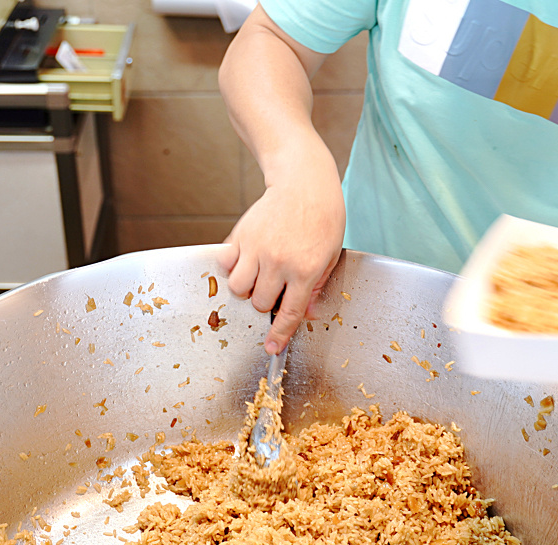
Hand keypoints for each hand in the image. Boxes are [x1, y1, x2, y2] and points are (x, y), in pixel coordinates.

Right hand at [218, 165, 345, 354]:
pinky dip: (232, 266)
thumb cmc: (323, 217)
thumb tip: (306, 315)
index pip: (289, 312)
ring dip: (246, 287)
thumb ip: (318, 287)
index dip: (278, 334)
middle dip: (265, 301)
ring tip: (259, 273)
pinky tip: (246, 258)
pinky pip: (226, 264)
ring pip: (238, 288)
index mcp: (306, 270)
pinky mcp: (241, 235)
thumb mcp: (331, 255)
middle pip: (259, 303)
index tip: (270, 347)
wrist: (303, 182)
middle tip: (275, 285)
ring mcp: (257, 248)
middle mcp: (279, 262)